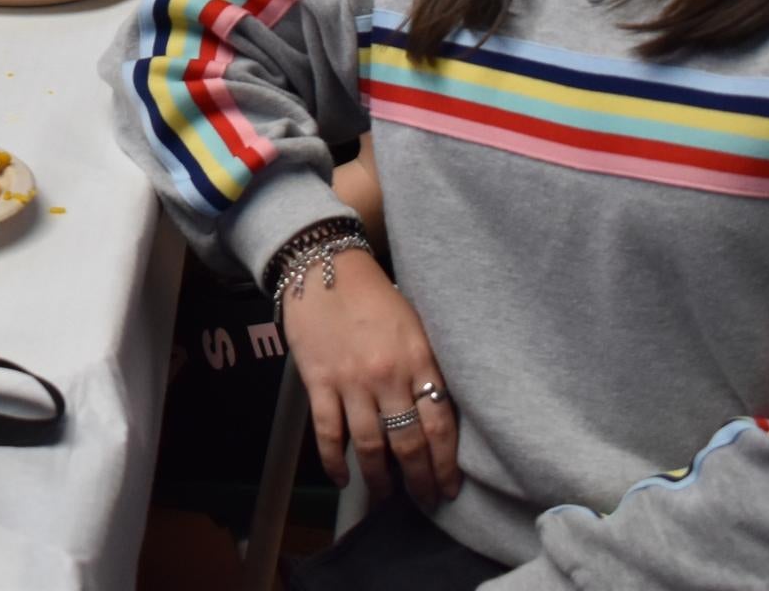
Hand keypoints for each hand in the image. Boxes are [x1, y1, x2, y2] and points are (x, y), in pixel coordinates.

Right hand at [278, 246, 461, 508]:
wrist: (323, 267)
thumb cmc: (374, 295)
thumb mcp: (415, 326)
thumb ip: (427, 367)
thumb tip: (437, 414)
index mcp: (419, 359)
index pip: (440, 424)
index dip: (446, 464)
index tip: (449, 487)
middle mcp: (388, 375)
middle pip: (409, 442)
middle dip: (419, 480)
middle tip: (424, 500)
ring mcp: (351, 381)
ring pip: (370, 445)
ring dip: (379, 480)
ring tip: (386, 497)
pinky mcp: (319, 381)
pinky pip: (328, 432)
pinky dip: (334, 461)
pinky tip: (342, 477)